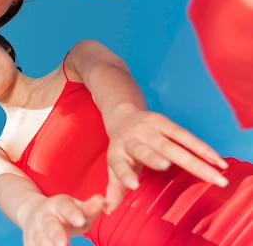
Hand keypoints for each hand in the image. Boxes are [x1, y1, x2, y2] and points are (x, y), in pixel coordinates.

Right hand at [19, 193, 103, 245]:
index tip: (80, 221)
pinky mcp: (30, 244)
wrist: (33, 214)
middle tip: (64, 243)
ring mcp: (34, 231)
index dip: (72, 213)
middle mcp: (44, 216)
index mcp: (57, 204)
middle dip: (56, 234)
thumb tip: (102, 201)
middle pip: (50, 225)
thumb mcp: (76, 208)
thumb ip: (89, 208)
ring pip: (40, 240)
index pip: (65, 206)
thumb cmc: (64, 214)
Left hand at [104, 109, 228, 212]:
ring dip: (194, 159)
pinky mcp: (164, 122)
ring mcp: (148, 129)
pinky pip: (185, 135)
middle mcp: (132, 139)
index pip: (119, 165)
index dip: (125, 175)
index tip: (134, 185)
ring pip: (171, 144)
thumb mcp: (114, 167)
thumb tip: (109, 209)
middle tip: (166, 166)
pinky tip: (217, 161)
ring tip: (214, 174)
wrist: (123, 117)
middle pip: (146, 151)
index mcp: (118, 153)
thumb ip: (115, 189)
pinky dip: (202, 148)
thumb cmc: (122, 149)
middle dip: (156, 159)